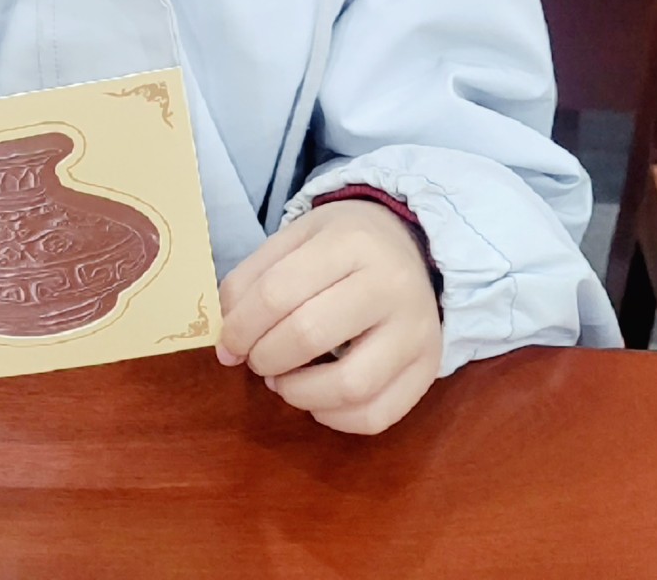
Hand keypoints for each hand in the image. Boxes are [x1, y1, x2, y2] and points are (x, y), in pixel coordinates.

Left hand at [217, 200, 441, 434]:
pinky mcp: (428, 368)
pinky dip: (335, 419)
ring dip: (299, 394)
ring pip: (350, 386)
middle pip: (310, 335)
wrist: (412, 245)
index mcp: (351, 242)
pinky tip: (317, 399)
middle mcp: (391, 284)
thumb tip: (228, 346)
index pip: (278, 292)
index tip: (229, 343)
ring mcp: (417, 330)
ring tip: (283, 381)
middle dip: (265, 357)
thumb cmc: (344, 244)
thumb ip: (252, 282)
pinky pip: (377, 415)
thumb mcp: (295, 238)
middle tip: (255, 359)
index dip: (241, 327)